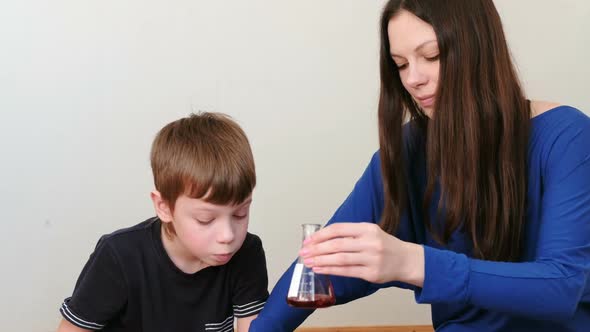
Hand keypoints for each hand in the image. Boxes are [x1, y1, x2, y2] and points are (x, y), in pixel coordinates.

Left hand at [299, 222, 423, 285]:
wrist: (406, 260)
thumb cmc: (384, 245)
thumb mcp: (370, 232)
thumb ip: (349, 234)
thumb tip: (321, 239)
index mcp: (367, 228)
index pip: (338, 229)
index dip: (320, 235)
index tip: (308, 240)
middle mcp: (369, 242)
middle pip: (336, 245)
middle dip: (316, 249)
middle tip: (303, 252)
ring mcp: (371, 258)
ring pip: (339, 259)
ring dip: (320, 261)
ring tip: (308, 262)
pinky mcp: (371, 273)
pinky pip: (346, 271)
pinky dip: (330, 270)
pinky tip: (320, 269)